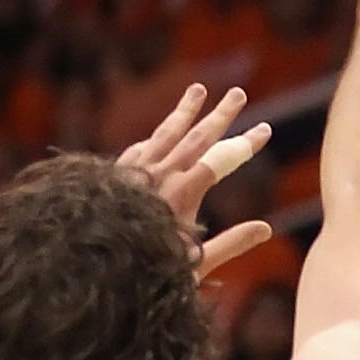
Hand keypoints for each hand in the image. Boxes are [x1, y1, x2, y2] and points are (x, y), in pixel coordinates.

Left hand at [117, 83, 271, 280]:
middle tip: (238, 94)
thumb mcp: (196, 264)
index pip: (222, 160)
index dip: (245, 144)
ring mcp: (136, 171)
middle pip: (196, 137)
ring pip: (166, 133)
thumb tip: (266, 228)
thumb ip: (231, 243)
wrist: (93, 268)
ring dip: (185, 110)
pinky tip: (159, 135)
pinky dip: (155, 138)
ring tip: (198, 88)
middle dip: (220, 115)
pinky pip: (141, 149)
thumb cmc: (147, 271)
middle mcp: (160, 175)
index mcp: (183, 194)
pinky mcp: (117, 176)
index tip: (264, 129)